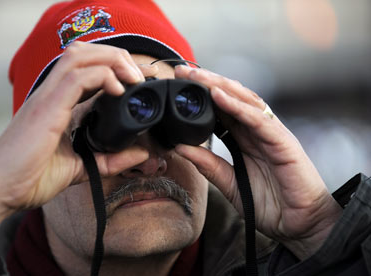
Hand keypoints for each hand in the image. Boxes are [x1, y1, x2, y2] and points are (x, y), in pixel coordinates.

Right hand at [0, 42, 153, 272]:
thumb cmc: (29, 179)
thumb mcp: (79, 168)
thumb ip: (110, 160)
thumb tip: (142, 154)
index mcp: (56, 103)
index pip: (87, 69)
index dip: (115, 67)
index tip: (140, 80)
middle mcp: (50, 94)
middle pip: (84, 52)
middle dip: (117, 56)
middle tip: (142, 74)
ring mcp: (46, 98)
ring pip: (80, 56)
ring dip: (112, 60)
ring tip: (134, 78)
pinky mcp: (46, 109)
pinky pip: (76, 78)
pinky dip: (101, 76)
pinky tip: (117, 90)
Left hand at [174, 65, 341, 258]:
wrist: (302, 226)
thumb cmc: (269, 204)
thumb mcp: (230, 184)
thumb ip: (209, 166)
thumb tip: (181, 147)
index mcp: (245, 139)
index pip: (221, 110)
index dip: (201, 96)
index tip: (177, 86)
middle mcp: (258, 131)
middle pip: (231, 98)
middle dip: (207, 82)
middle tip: (181, 71)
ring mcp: (271, 134)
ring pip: (244, 101)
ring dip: (220, 86)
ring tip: (197, 76)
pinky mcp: (283, 142)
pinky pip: (258, 120)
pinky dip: (238, 106)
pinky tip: (219, 96)